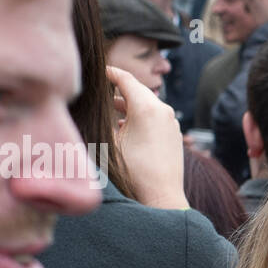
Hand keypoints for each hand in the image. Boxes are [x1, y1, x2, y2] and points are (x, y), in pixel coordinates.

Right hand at [106, 65, 187, 209]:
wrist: (161, 196)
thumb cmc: (133, 172)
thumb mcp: (109, 144)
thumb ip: (102, 122)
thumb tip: (92, 111)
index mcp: (146, 107)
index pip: (126, 79)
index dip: (111, 73)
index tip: (100, 71)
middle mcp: (163, 111)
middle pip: (139, 90)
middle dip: (120, 89)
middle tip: (103, 88)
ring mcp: (172, 122)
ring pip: (149, 104)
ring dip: (131, 104)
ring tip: (114, 108)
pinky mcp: (175, 135)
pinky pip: (157, 117)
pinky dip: (143, 116)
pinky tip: (130, 126)